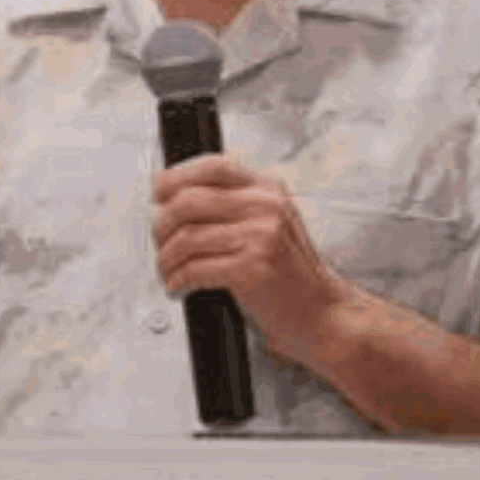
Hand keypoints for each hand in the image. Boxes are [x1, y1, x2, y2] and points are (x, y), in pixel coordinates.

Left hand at [152, 153, 352, 366]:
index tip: (158, 192)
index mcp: (268, 190)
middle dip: (162, 225)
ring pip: (187, 238)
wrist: (321, 312)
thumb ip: (230, 204)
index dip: (177, 177)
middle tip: (160, 242)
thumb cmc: (290, 274)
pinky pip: (195, 269)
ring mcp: (260, 237)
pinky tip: (179, 286)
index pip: (214, 167)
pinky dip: (178, 280)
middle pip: (190, 201)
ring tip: (167, 270)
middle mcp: (265, 208)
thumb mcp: (268, 224)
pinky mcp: (251, 268)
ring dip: (166, 259)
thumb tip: (174, 192)